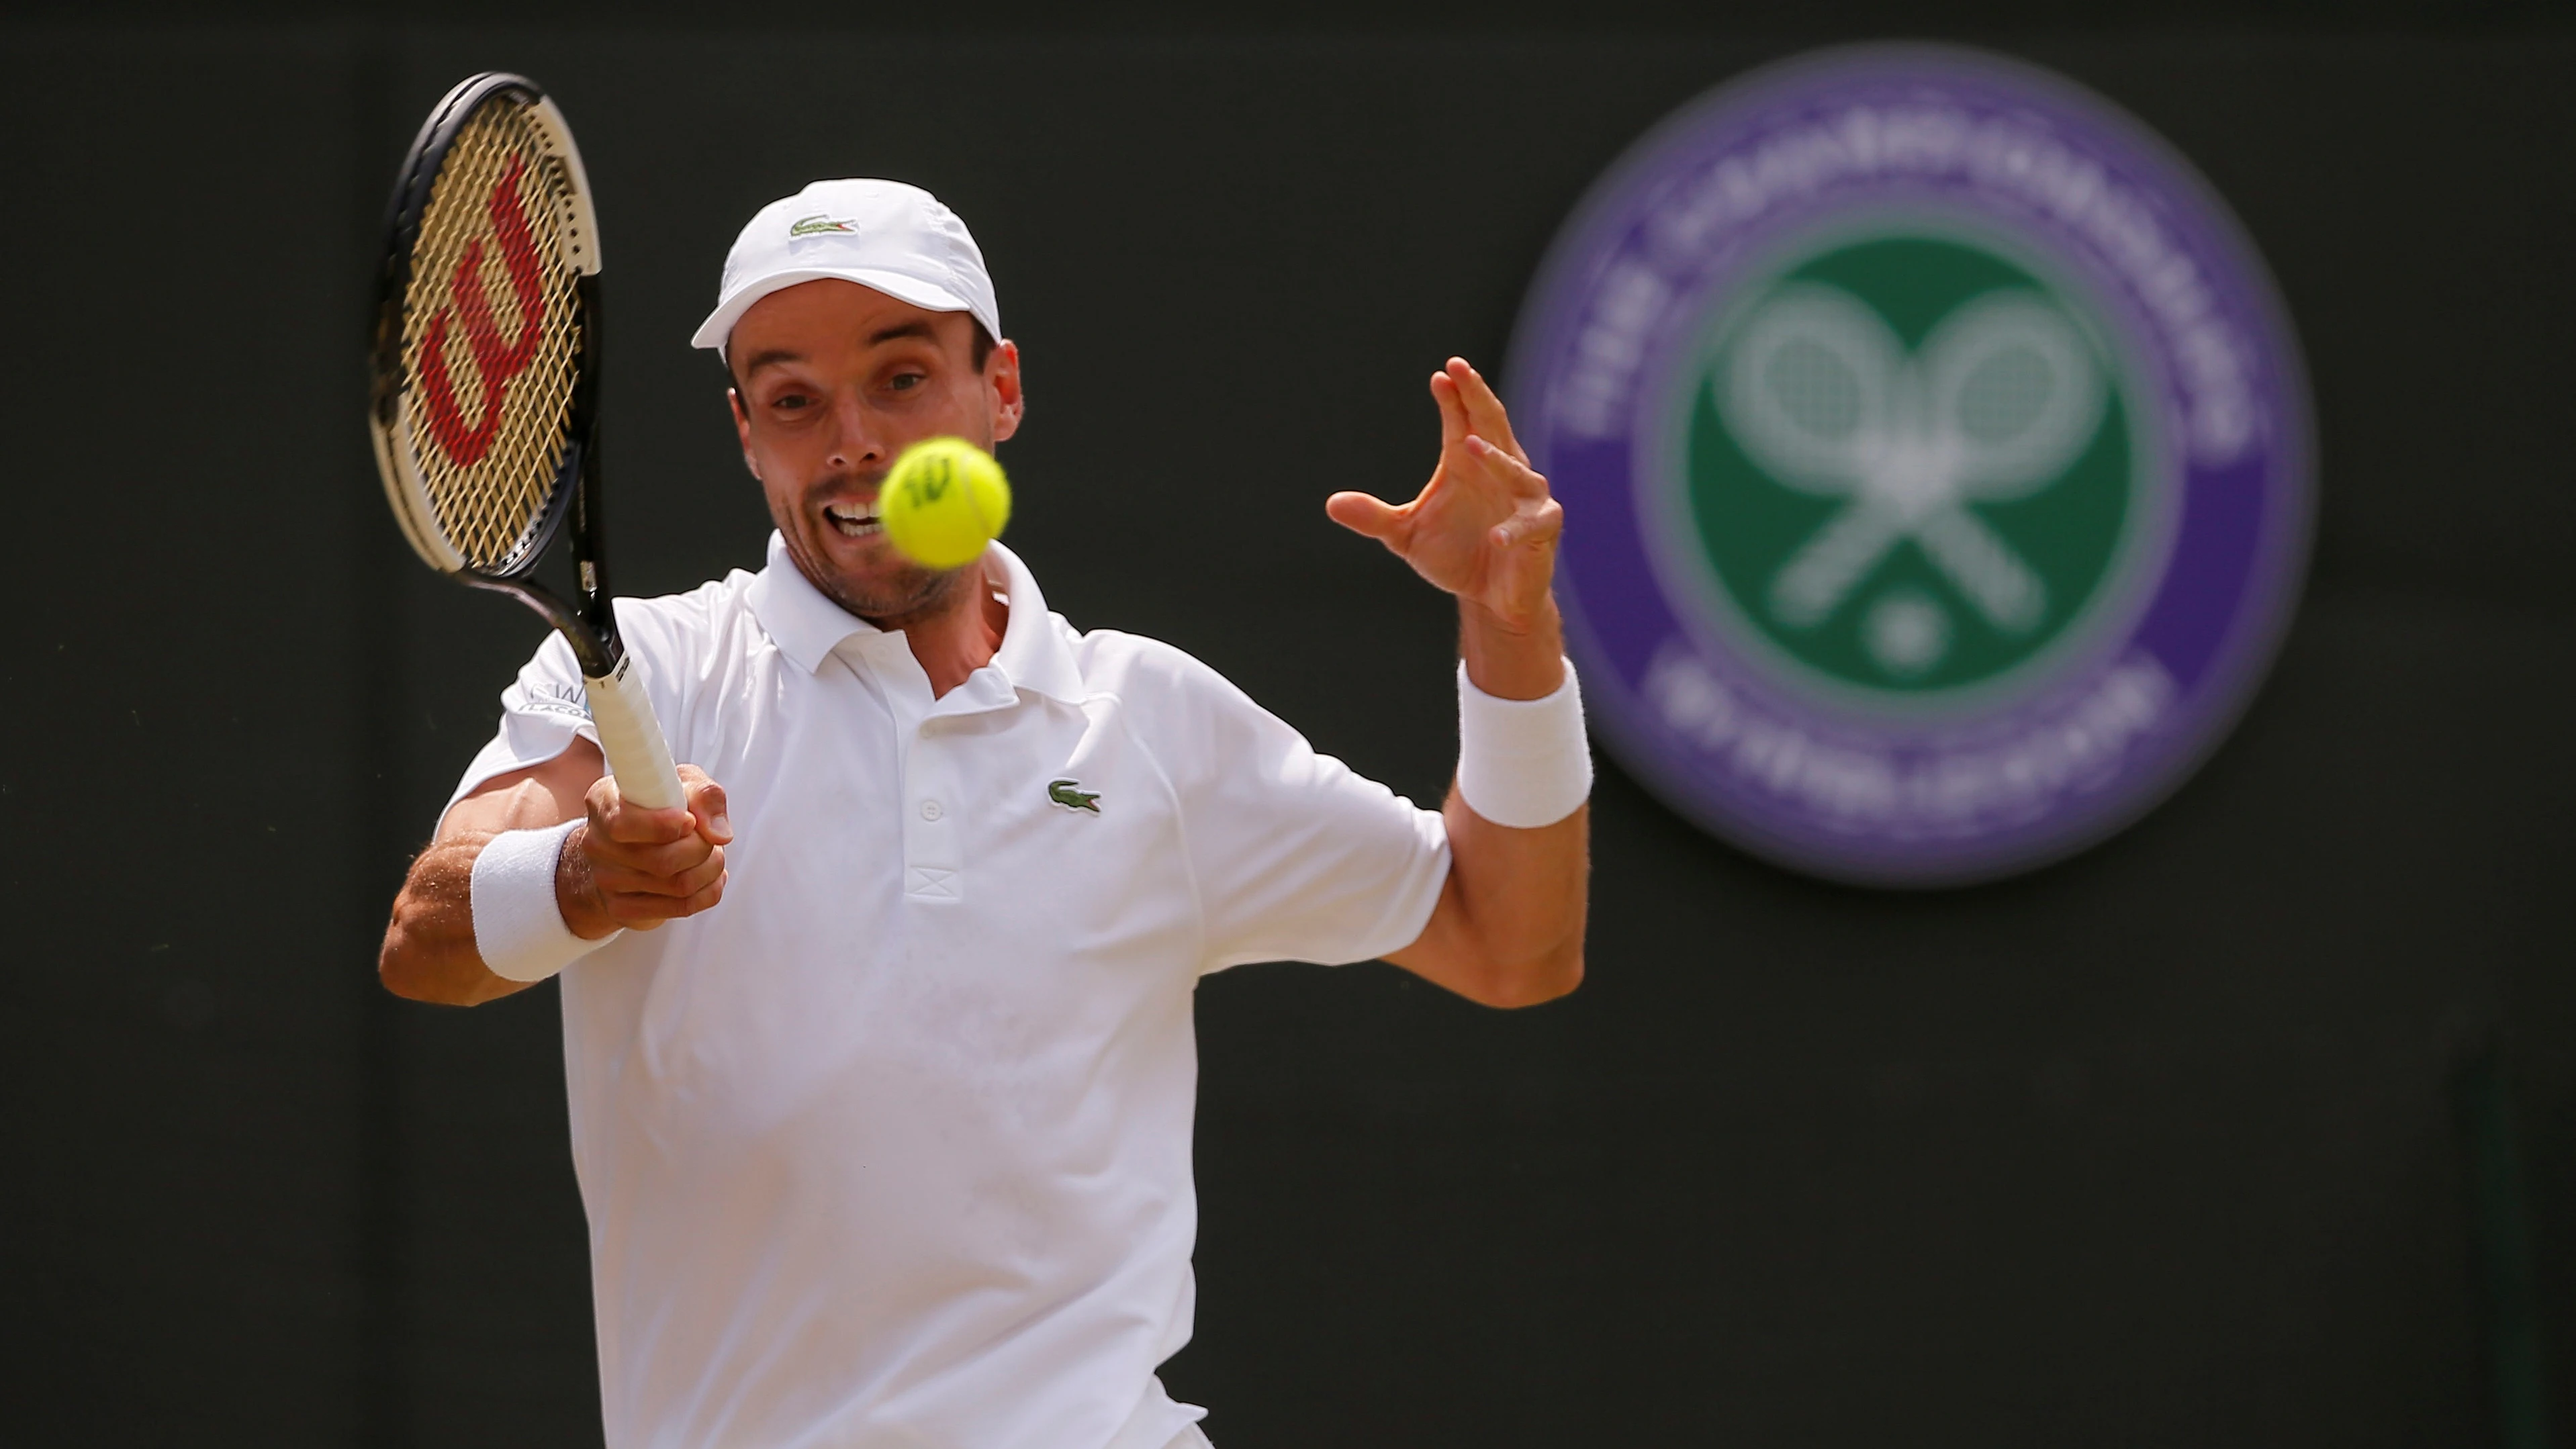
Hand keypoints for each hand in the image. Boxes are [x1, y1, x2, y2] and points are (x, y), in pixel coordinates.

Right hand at [558, 764, 731, 936]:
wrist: (631, 845)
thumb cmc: (660, 806)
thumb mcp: (683, 783)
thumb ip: (704, 795)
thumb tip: (717, 833)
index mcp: (603, 801)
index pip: (624, 824)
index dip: (665, 826)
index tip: (690, 820)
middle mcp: (596, 843)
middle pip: (663, 861)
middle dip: (702, 848)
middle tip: (707, 838)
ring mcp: (605, 880)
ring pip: (679, 885)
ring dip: (710, 869)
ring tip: (710, 855)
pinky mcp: (623, 908)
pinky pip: (683, 907)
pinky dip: (708, 891)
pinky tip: (707, 877)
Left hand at [1326, 357, 1562, 632]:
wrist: (1491, 597)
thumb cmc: (1454, 556)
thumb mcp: (1406, 536)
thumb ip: (1374, 518)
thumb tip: (1331, 504)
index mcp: (1465, 463)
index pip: (1460, 420)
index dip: (1453, 397)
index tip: (1439, 375)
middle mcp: (1498, 471)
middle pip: (1490, 425)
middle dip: (1477, 396)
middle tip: (1460, 368)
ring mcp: (1524, 499)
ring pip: (1515, 470)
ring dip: (1495, 458)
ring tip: (1469, 444)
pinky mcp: (1541, 530)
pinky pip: (1532, 523)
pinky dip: (1515, 528)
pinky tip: (1495, 537)